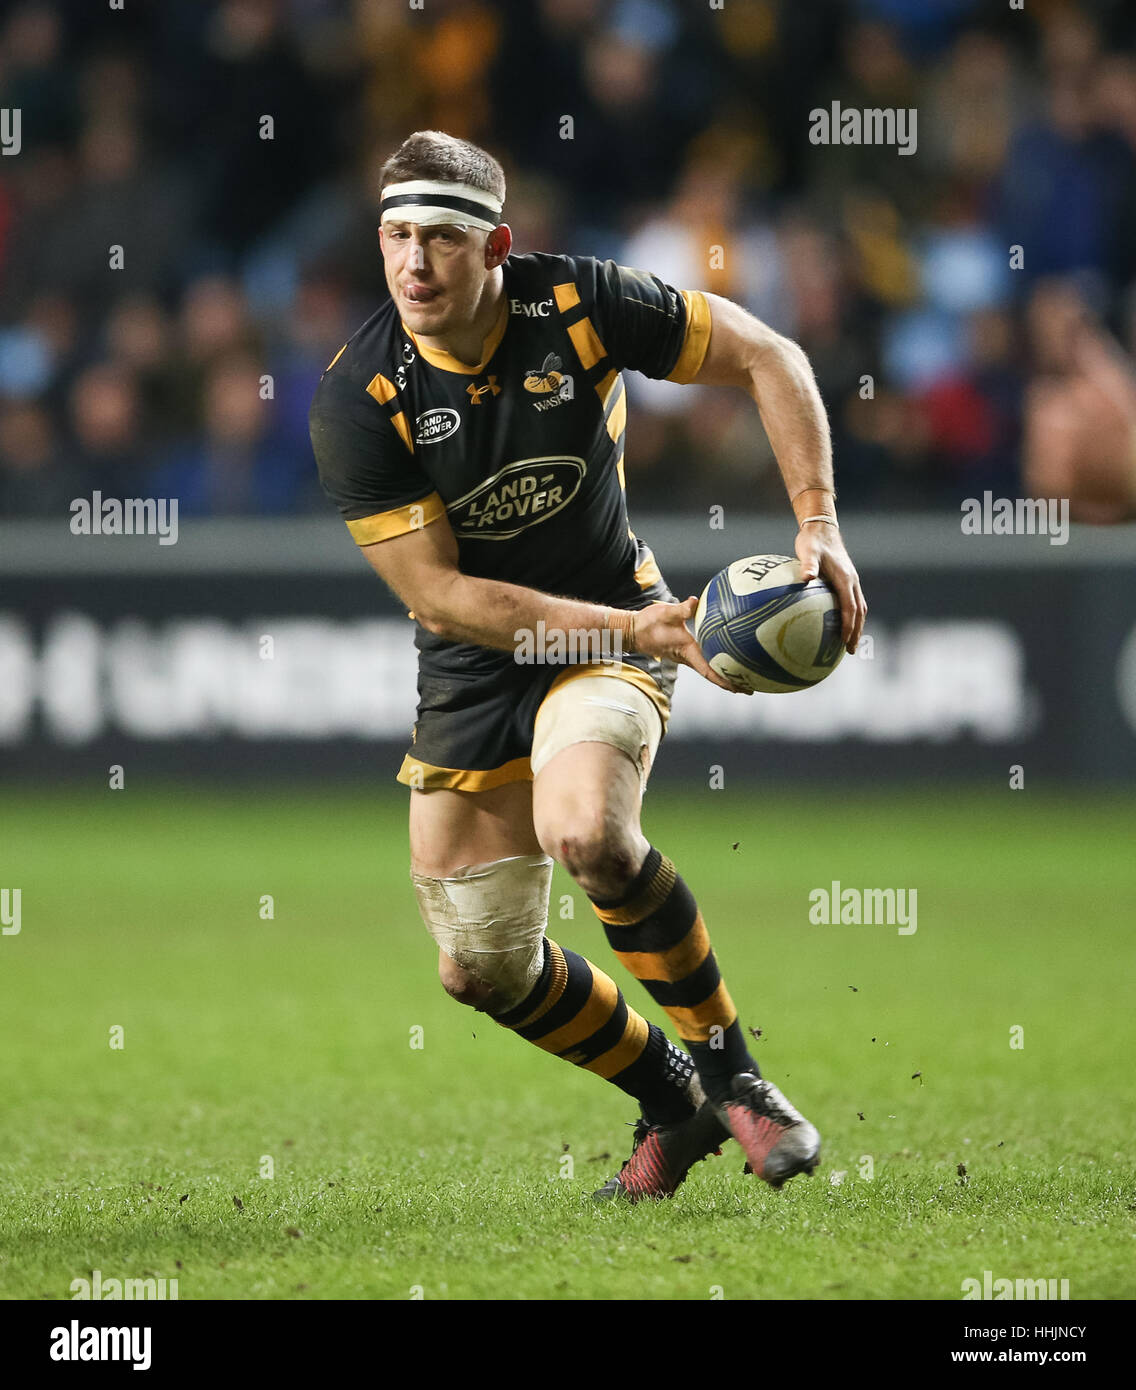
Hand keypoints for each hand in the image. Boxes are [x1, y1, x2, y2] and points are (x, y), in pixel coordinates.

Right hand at [633, 597, 751, 693]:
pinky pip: (703, 662)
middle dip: (730, 683)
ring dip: (724, 675)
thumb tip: (695, 601)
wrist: (632, 630)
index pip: (708, 671)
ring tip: (743, 678)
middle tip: (751, 688)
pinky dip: (715, 665)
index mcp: (686, 651)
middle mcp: (687, 657)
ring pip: (708, 670)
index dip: (724, 680)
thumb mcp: (666, 613)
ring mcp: (685, 656)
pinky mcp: (683, 651)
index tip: (740, 688)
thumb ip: (682, 609)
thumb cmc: (648, 623)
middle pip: (712, 675)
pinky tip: (724, 658)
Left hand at [795, 523, 866, 652]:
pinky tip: (840, 625)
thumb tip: (806, 578)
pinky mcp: (846, 580)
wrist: (822, 529)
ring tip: (849, 643)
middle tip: (850, 650)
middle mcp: (852, 581)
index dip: (849, 625)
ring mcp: (851, 581)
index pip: (850, 607)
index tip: (845, 641)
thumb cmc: (812, 542)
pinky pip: (852, 602)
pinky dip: (851, 616)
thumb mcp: (808, 552)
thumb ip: (808, 565)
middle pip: (859, 611)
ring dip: (857, 625)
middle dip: (856, 632)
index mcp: (845, 578)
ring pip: (859, 607)